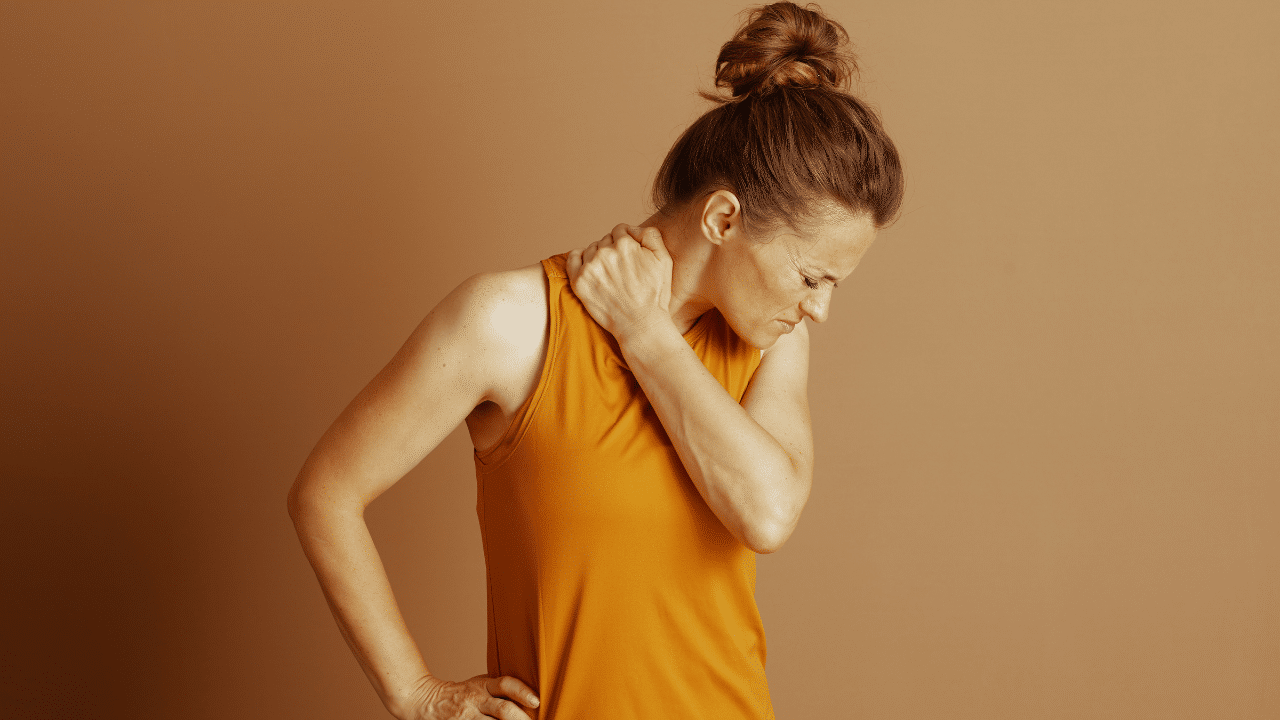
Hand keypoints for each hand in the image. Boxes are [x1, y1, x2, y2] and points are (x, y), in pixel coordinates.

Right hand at [394, 673, 539, 719]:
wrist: (423, 701)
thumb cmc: (458, 694)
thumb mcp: (477, 684)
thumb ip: (497, 689)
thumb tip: (528, 697)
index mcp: (482, 685)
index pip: (506, 684)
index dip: (523, 692)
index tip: (536, 701)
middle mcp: (476, 700)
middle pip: (503, 710)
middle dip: (521, 719)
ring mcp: (467, 717)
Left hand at [565, 223, 673, 341]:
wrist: (640, 324)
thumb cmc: (655, 294)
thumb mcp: (664, 259)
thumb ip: (650, 235)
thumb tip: (632, 229)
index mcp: (625, 244)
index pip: (620, 231)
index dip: (626, 242)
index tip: (629, 257)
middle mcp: (605, 252)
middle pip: (605, 240)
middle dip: (613, 250)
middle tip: (621, 269)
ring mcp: (590, 267)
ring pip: (591, 249)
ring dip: (598, 257)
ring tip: (609, 274)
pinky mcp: (579, 281)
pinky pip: (572, 258)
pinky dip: (578, 258)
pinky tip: (587, 265)